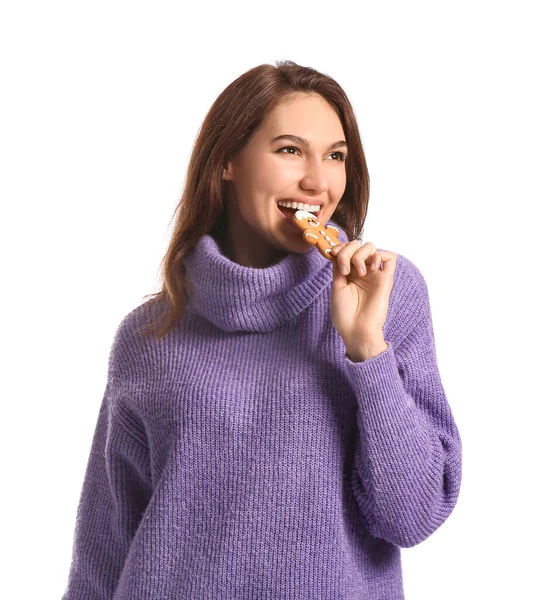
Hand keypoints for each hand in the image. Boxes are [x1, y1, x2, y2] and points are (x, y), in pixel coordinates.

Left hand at [330, 240, 396, 354]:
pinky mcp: (386, 279)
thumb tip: (338, 250)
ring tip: (358, 272)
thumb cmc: (344, 313)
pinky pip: (390, 257)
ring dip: (360, 255)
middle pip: (358, 244)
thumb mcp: (337, 286)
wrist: (356, 330)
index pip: (347, 248)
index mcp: (349, 273)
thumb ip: (339, 266)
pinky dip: (379, 256)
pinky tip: (370, 269)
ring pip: (372, 247)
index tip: (333, 254)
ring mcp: (374, 274)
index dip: (340, 247)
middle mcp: (362, 271)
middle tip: (345, 270)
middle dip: (348, 251)